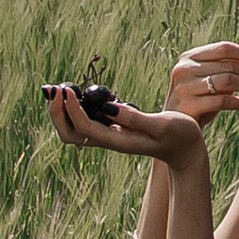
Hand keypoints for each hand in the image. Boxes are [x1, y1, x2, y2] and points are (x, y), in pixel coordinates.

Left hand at [45, 81, 199, 163]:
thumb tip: (109, 107)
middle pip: (70, 133)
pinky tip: (76, 93)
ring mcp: (109, 137)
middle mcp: (108, 141)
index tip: (67, 89)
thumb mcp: (162, 125)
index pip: (84, 127)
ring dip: (61, 111)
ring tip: (58, 88)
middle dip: (57, 113)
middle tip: (52, 88)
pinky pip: (84, 122)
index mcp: (118, 141)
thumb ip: (136, 118)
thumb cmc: (179, 135)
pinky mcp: (113, 130)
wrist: (186, 150)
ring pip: (73, 130)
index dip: (71, 109)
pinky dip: (73, 109)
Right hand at [163, 41, 238, 126]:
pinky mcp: (188, 105)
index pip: (224, 48)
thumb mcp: (210, 83)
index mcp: (190, 57)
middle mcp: (184, 68)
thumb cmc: (198, 103)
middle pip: (229, 65)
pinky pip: (221, 101)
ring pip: (228, 80)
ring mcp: (184, 86)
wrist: (175, 130)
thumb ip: (229, 70)